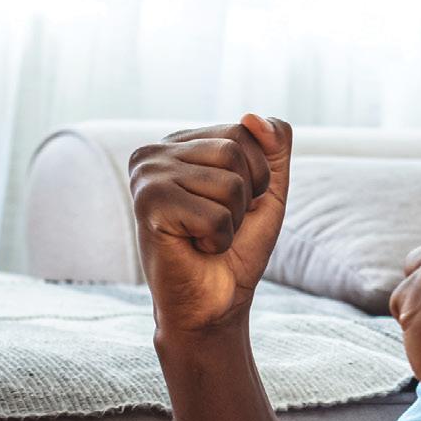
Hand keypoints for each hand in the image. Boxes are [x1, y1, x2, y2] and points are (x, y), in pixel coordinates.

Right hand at [127, 115, 292, 337]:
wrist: (213, 304)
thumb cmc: (237, 248)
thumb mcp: (267, 190)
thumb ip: (273, 146)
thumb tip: (251, 117)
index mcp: (179, 142)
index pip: (243, 131)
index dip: (257, 175)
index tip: (232, 204)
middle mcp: (154, 152)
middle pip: (236, 151)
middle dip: (246, 197)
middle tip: (219, 224)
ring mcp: (146, 176)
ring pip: (229, 182)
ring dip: (232, 221)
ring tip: (206, 236)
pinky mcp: (147, 205)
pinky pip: (216, 215)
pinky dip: (218, 240)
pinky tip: (194, 248)